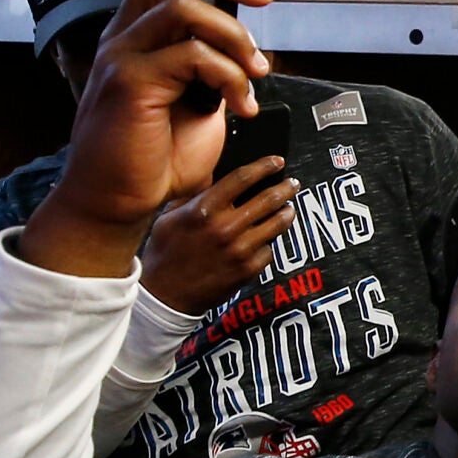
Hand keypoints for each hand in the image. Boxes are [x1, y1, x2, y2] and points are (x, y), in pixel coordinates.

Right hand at [22, 0, 273, 278]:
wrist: (117, 202)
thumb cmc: (153, 157)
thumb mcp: (192, 102)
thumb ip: (208, 66)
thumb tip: (245, 44)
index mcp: (133, 37)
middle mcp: (121, 38)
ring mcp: (121, 58)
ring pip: (186, 12)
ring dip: (236, 39)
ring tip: (257, 73)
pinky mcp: (130, 83)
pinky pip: (193, 56)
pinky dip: (229, 77)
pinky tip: (241, 105)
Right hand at [139, 159, 301, 314]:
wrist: (166, 295)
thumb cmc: (165, 252)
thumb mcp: (169, 216)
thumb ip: (193, 195)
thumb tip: (214, 175)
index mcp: (203, 210)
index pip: (242, 178)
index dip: (264, 166)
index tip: (276, 161)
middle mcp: (225, 228)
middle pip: (268, 199)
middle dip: (285, 188)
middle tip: (292, 184)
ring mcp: (239, 250)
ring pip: (277, 224)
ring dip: (287, 212)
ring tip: (288, 208)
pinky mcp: (248, 269)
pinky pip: (268, 249)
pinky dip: (268, 242)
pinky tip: (264, 239)